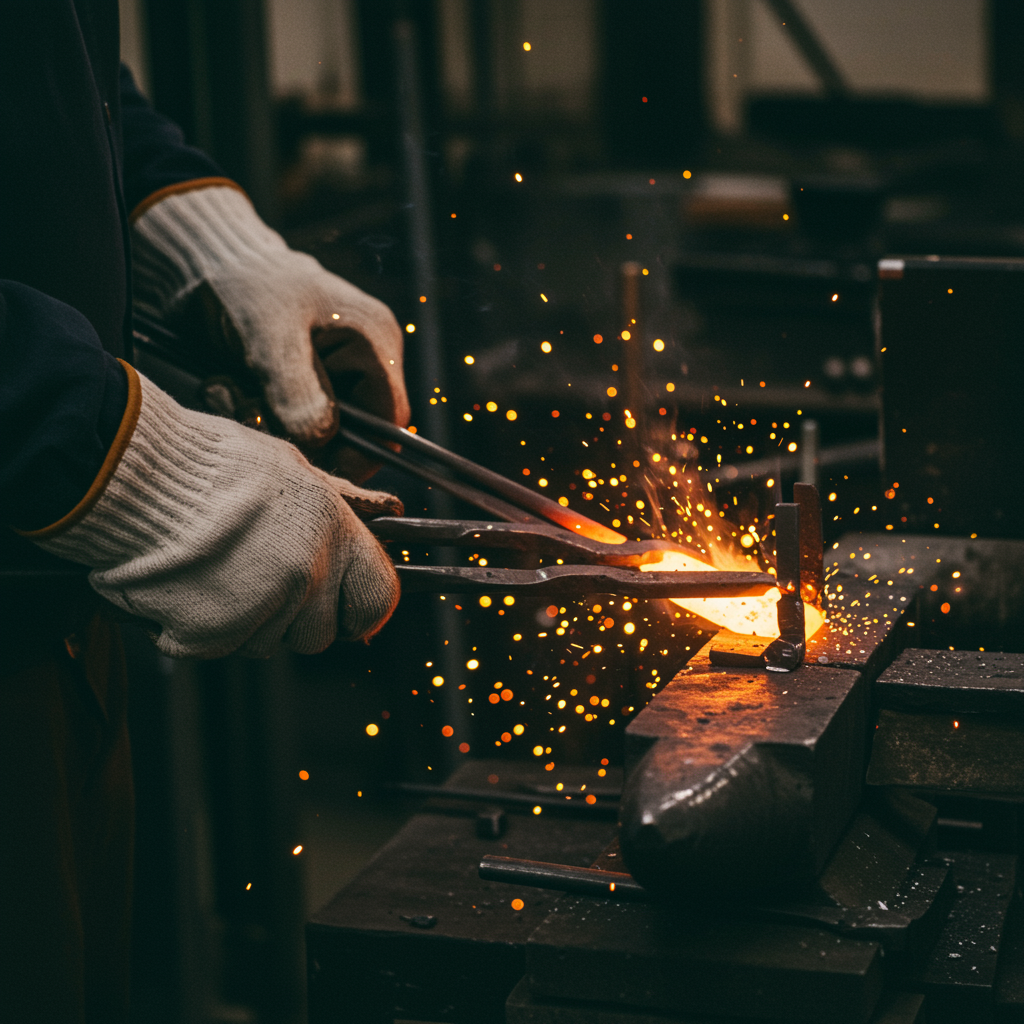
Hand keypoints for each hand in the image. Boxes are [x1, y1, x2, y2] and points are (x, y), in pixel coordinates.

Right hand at [27, 368, 401, 657]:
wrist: (135, 476)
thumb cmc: (212, 462)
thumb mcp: (294, 467)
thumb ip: (342, 502)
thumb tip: (389, 510)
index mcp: (335, 536)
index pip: (379, 599)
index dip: (363, 610)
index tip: (347, 610)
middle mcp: (306, 578)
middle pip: (319, 634)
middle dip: (296, 619)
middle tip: (261, 581)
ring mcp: (260, 611)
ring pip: (269, 645)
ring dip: (249, 623)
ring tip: (219, 573)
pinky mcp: (211, 637)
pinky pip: (220, 649)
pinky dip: (202, 629)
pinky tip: (189, 589)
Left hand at [131, 183, 409, 481]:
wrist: (201, 261)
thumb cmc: (246, 285)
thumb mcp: (271, 338)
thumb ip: (299, 392)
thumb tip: (322, 441)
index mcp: (375, 344)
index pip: (389, 421)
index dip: (358, 454)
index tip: (311, 468)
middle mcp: (361, 363)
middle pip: (350, 432)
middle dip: (299, 437)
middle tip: (249, 413)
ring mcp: (329, 374)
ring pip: (311, 431)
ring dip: (266, 423)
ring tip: (226, 389)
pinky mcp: (296, 382)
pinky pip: (284, 420)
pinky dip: (251, 412)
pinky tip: (223, 385)